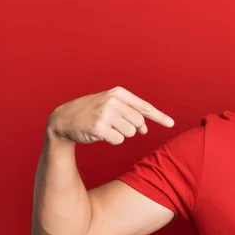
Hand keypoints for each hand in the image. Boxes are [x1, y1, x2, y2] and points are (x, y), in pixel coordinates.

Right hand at [46, 86, 174, 145]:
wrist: (63, 119)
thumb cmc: (92, 112)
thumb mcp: (110, 105)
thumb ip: (130, 113)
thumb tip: (145, 129)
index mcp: (118, 93)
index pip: (144, 107)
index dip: (159, 116)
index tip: (171, 123)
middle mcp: (113, 101)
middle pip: (139, 123)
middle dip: (130, 128)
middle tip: (115, 125)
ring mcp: (106, 114)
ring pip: (130, 133)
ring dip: (120, 134)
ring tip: (106, 127)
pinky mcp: (99, 127)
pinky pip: (118, 140)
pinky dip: (112, 140)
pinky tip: (100, 133)